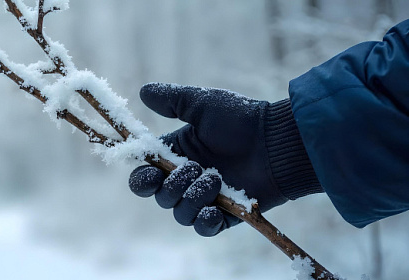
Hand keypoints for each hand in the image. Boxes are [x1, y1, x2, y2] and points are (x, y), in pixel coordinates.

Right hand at [128, 83, 321, 235]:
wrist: (277, 141)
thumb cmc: (240, 119)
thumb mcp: (202, 104)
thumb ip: (170, 100)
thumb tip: (141, 92)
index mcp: (177, 156)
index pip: (146, 176)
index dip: (142, 179)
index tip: (151, 172)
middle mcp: (188, 180)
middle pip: (161, 197)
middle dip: (172, 185)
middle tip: (195, 167)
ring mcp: (207, 198)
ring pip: (180, 213)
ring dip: (192, 198)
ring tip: (215, 179)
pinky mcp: (226, 215)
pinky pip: (204, 228)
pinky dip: (204, 222)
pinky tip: (212, 209)